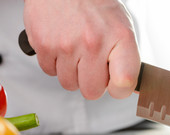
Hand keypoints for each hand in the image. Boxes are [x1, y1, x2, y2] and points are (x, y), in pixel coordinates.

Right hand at [23, 0, 140, 99]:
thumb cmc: (96, 4)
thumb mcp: (122, 27)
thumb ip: (126, 59)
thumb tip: (125, 87)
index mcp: (119, 38)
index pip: (124, 83)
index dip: (119, 90)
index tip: (116, 85)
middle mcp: (93, 42)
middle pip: (92, 92)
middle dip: (92, 82)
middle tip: (92, 65)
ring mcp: (66, 45)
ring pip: (69, 84)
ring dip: (72, 73)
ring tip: (76, 51)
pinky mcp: (43, 44)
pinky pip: (49, 71)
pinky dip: (55, 63)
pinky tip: (62, 45)